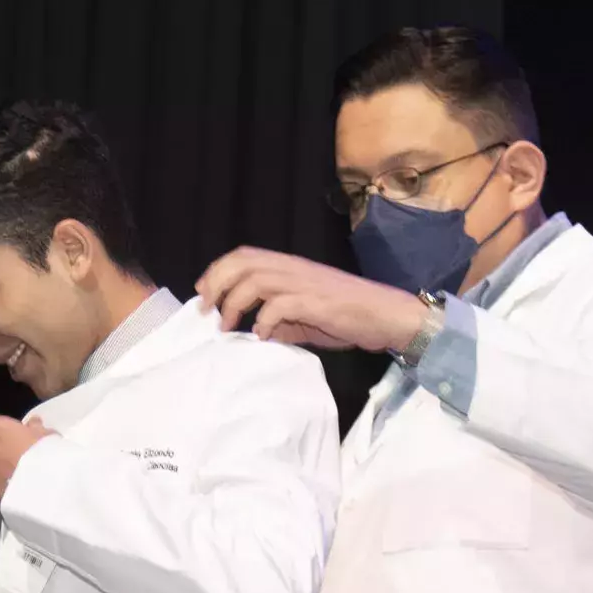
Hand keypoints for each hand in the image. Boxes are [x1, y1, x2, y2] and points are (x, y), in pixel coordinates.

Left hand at [0, 415, 55, 504]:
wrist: (45, 486)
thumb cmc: (49, 454)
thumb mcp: (50, 436)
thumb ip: (37, 429)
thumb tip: (32, 424)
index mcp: (3, 430)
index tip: (9, 432)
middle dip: (3, 451)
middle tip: (21, 458)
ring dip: (2, 470)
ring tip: (19, 478)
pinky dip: (1, 487)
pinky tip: (15, 492)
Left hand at [195, 247, 427, 352]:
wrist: (388, 316)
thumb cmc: (351, 316)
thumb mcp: (308, 317)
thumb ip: (281, 320)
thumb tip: (255, 332)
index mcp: (291, 267)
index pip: (244, 256)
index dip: (217, 271)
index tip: (204, 294)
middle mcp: (294, 269)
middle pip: (242, 262)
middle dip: (216, 283)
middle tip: (206, 310)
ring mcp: (305, 283)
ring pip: (254, 280)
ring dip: (234, 304)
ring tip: (228, 327)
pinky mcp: (317, 302)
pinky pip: (278, 306)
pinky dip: (264, 321)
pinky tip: (263, 336)